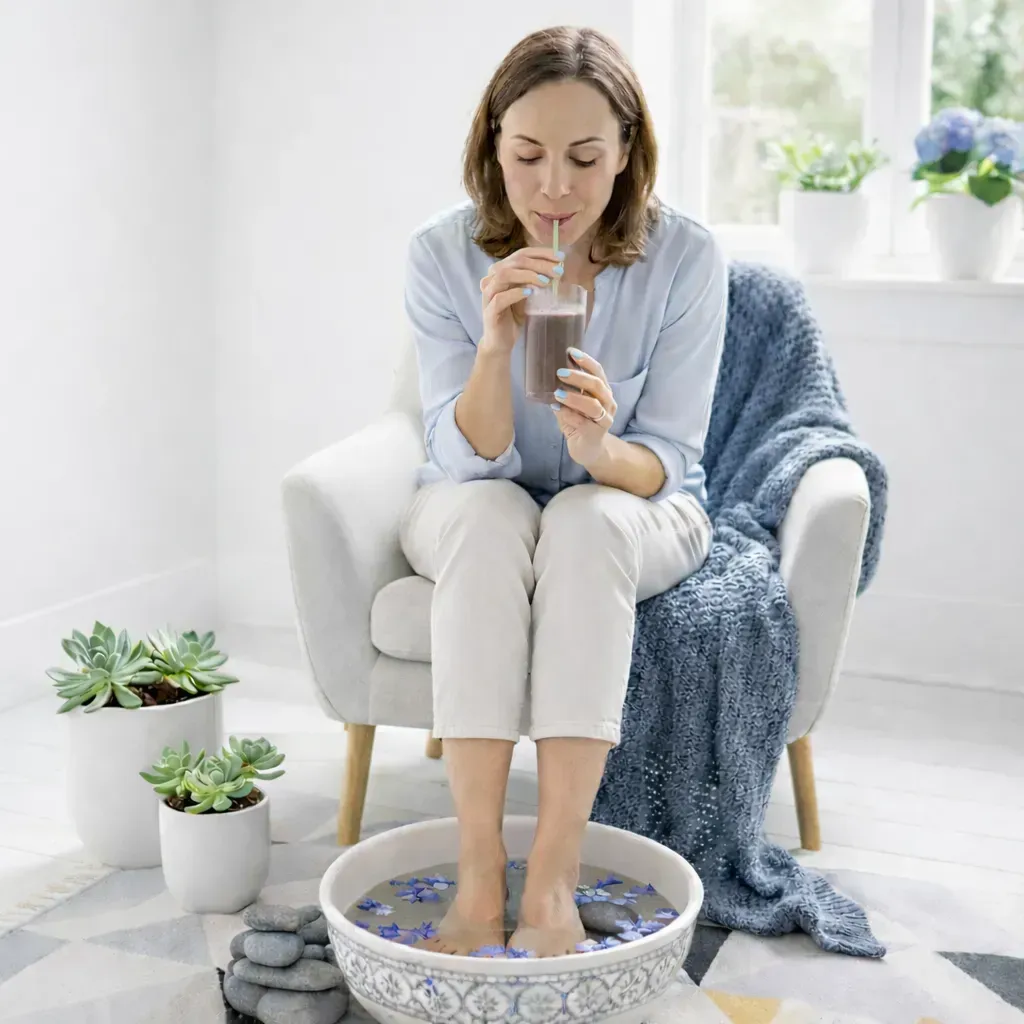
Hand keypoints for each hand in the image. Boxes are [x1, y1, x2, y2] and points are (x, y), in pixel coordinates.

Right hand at [479, 247, 563, 354]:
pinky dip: (516, 293)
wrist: (500, 343)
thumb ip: (535, 282)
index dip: (541, 253)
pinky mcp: (489, 311)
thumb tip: (556, 269)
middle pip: (515, 262)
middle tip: (558, 270)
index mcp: (501, 272)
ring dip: (528, 275)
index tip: (560, 257)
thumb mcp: (527, 296)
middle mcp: (492, 279)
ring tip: (545, 281)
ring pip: (505, 275)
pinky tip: (530, 293)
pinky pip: (500, 298)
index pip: (521, 254)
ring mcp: (488, 295)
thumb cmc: (513, 317)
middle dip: (539, 264)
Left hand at [553, 349, 616, 467]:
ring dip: (574, 397)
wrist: (589, 451)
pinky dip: (568, 414)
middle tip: (559, 372)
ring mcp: (605, 419)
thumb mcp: (572, 405)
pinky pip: (583, 422)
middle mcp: (608, 403)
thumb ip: (565, 391)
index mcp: (603, 392)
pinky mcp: (596, 434)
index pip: (598, 372)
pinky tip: (556, 408)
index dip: (586, 361)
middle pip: (597, 385)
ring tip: (557, 393)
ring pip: (593, 405)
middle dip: (578, 377)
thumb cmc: (580, 423)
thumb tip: (545, 374)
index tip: (571, 351)